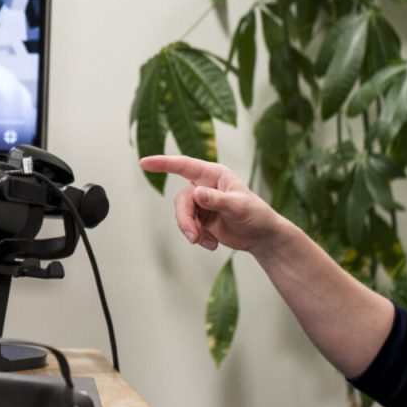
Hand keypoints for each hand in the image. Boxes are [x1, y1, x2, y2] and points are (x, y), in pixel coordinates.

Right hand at [138, 153, 283, 253]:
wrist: (263, 237)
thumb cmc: (256, 215)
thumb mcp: (239, 207)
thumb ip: (217, 200)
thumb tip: (196, 193)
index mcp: (214, 175)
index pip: (184, 166)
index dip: (163, 163)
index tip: (144, 163)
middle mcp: (205, 186)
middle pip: (181, 199)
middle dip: (185, 219)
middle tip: (194, 236)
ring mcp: (202, 203)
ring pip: (182, 215)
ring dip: (191, 230)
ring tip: (206, 242)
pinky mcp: (202, 219)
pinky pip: (189, 227)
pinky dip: (198, 237)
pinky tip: (213, 243)